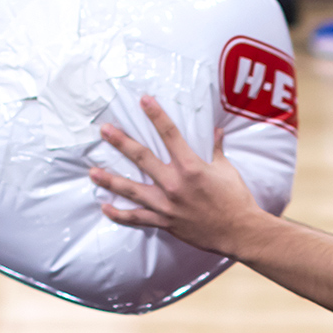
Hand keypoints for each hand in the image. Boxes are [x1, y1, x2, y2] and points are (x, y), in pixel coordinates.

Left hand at [92, 96, 266, 257]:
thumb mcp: (226, 170)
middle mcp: (174, 184)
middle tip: (104, 130)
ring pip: (132, 190)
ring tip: (92, 172)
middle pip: (142, 159)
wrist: (239, 231)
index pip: (170, 134)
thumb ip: (216, 149)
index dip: (156, 115)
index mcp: (191, 167)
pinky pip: (137, 218)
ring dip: (110, 180)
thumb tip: (216, 132)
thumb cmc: (235, 199)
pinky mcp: (165, 222)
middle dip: (121, 143)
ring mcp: (167, 205)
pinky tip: (105, 207)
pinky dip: (120, 215)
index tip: (144, 100)